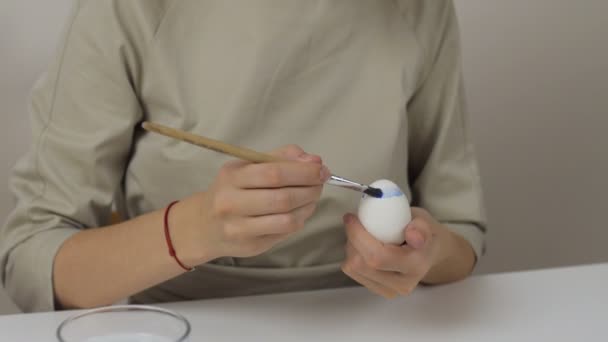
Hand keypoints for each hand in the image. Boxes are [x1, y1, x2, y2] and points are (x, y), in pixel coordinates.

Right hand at [173, 145, 329, 264]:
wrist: (203, 225)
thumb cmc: (231, 190)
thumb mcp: (248, 166)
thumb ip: (280, 158)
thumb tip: (313, 160)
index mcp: (231, 177)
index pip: (273, 173)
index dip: (303, 171)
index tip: (321, 169)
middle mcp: (231, 204)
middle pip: (282, 198)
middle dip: (310, 189)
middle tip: (320, 183)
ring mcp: (240, 228)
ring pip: (287, 219)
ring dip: (308, 206)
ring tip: (313, 197)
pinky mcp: (251, 246)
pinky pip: (285, 233)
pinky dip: (300, 220)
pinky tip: (301, 212)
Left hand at [341, 208, 442, 297]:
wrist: (429, 252)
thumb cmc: (423, 233)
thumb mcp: (425, 221)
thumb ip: (420, 227)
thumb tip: (412, 235)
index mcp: (416, 265)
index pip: (377, 257)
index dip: (358, 236)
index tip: (351, 217)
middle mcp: (403, 284)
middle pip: (360, 264)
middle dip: (352, 240)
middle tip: (356, 223)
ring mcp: (391, 291)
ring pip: (353, 269)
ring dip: (351, 248)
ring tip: (362, 234)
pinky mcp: (380, 291)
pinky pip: (354, 273)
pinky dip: (352, 256)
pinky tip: (363, 247)